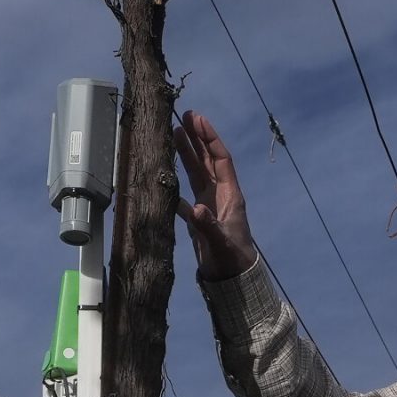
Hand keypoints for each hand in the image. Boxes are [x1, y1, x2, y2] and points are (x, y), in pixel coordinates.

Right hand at [172, 110, 259, 279]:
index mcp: (230, 196)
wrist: (232, 280)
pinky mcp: (200, 217)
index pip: (221, 159)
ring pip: (197, 172)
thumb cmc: (232, 261)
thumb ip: (208, 227)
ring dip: (187, 154)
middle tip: (184, 116)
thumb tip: (194, 210)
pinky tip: (164, 173)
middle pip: (208, 160)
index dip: (210, 138)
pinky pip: (186, 193)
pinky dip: (176, 183)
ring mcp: (209, 205)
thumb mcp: (221, 243)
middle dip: (197, 138)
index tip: (198, 119)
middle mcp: (220, 195)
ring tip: (175, 132)